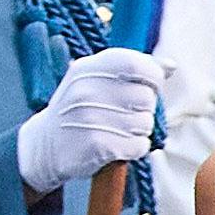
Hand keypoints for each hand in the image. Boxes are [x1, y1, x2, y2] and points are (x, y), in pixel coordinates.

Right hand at [15, 45, 165, 195]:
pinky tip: (119, 147)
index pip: (138, 65)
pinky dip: (135, 149)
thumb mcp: (96, 80)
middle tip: (125, 115)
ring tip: (119, 131)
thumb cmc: (79, 109)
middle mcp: (87, 90)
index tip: (147, 87)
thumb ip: (133, 69)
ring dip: (139, 131)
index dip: (152, 78)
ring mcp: (90, 118)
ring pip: (145, 123)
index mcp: (89, 68)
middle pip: (146, 97)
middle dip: (144, 109)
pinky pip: (138, 146)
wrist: (43, 146)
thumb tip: (171, 66)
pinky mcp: (96, 145)